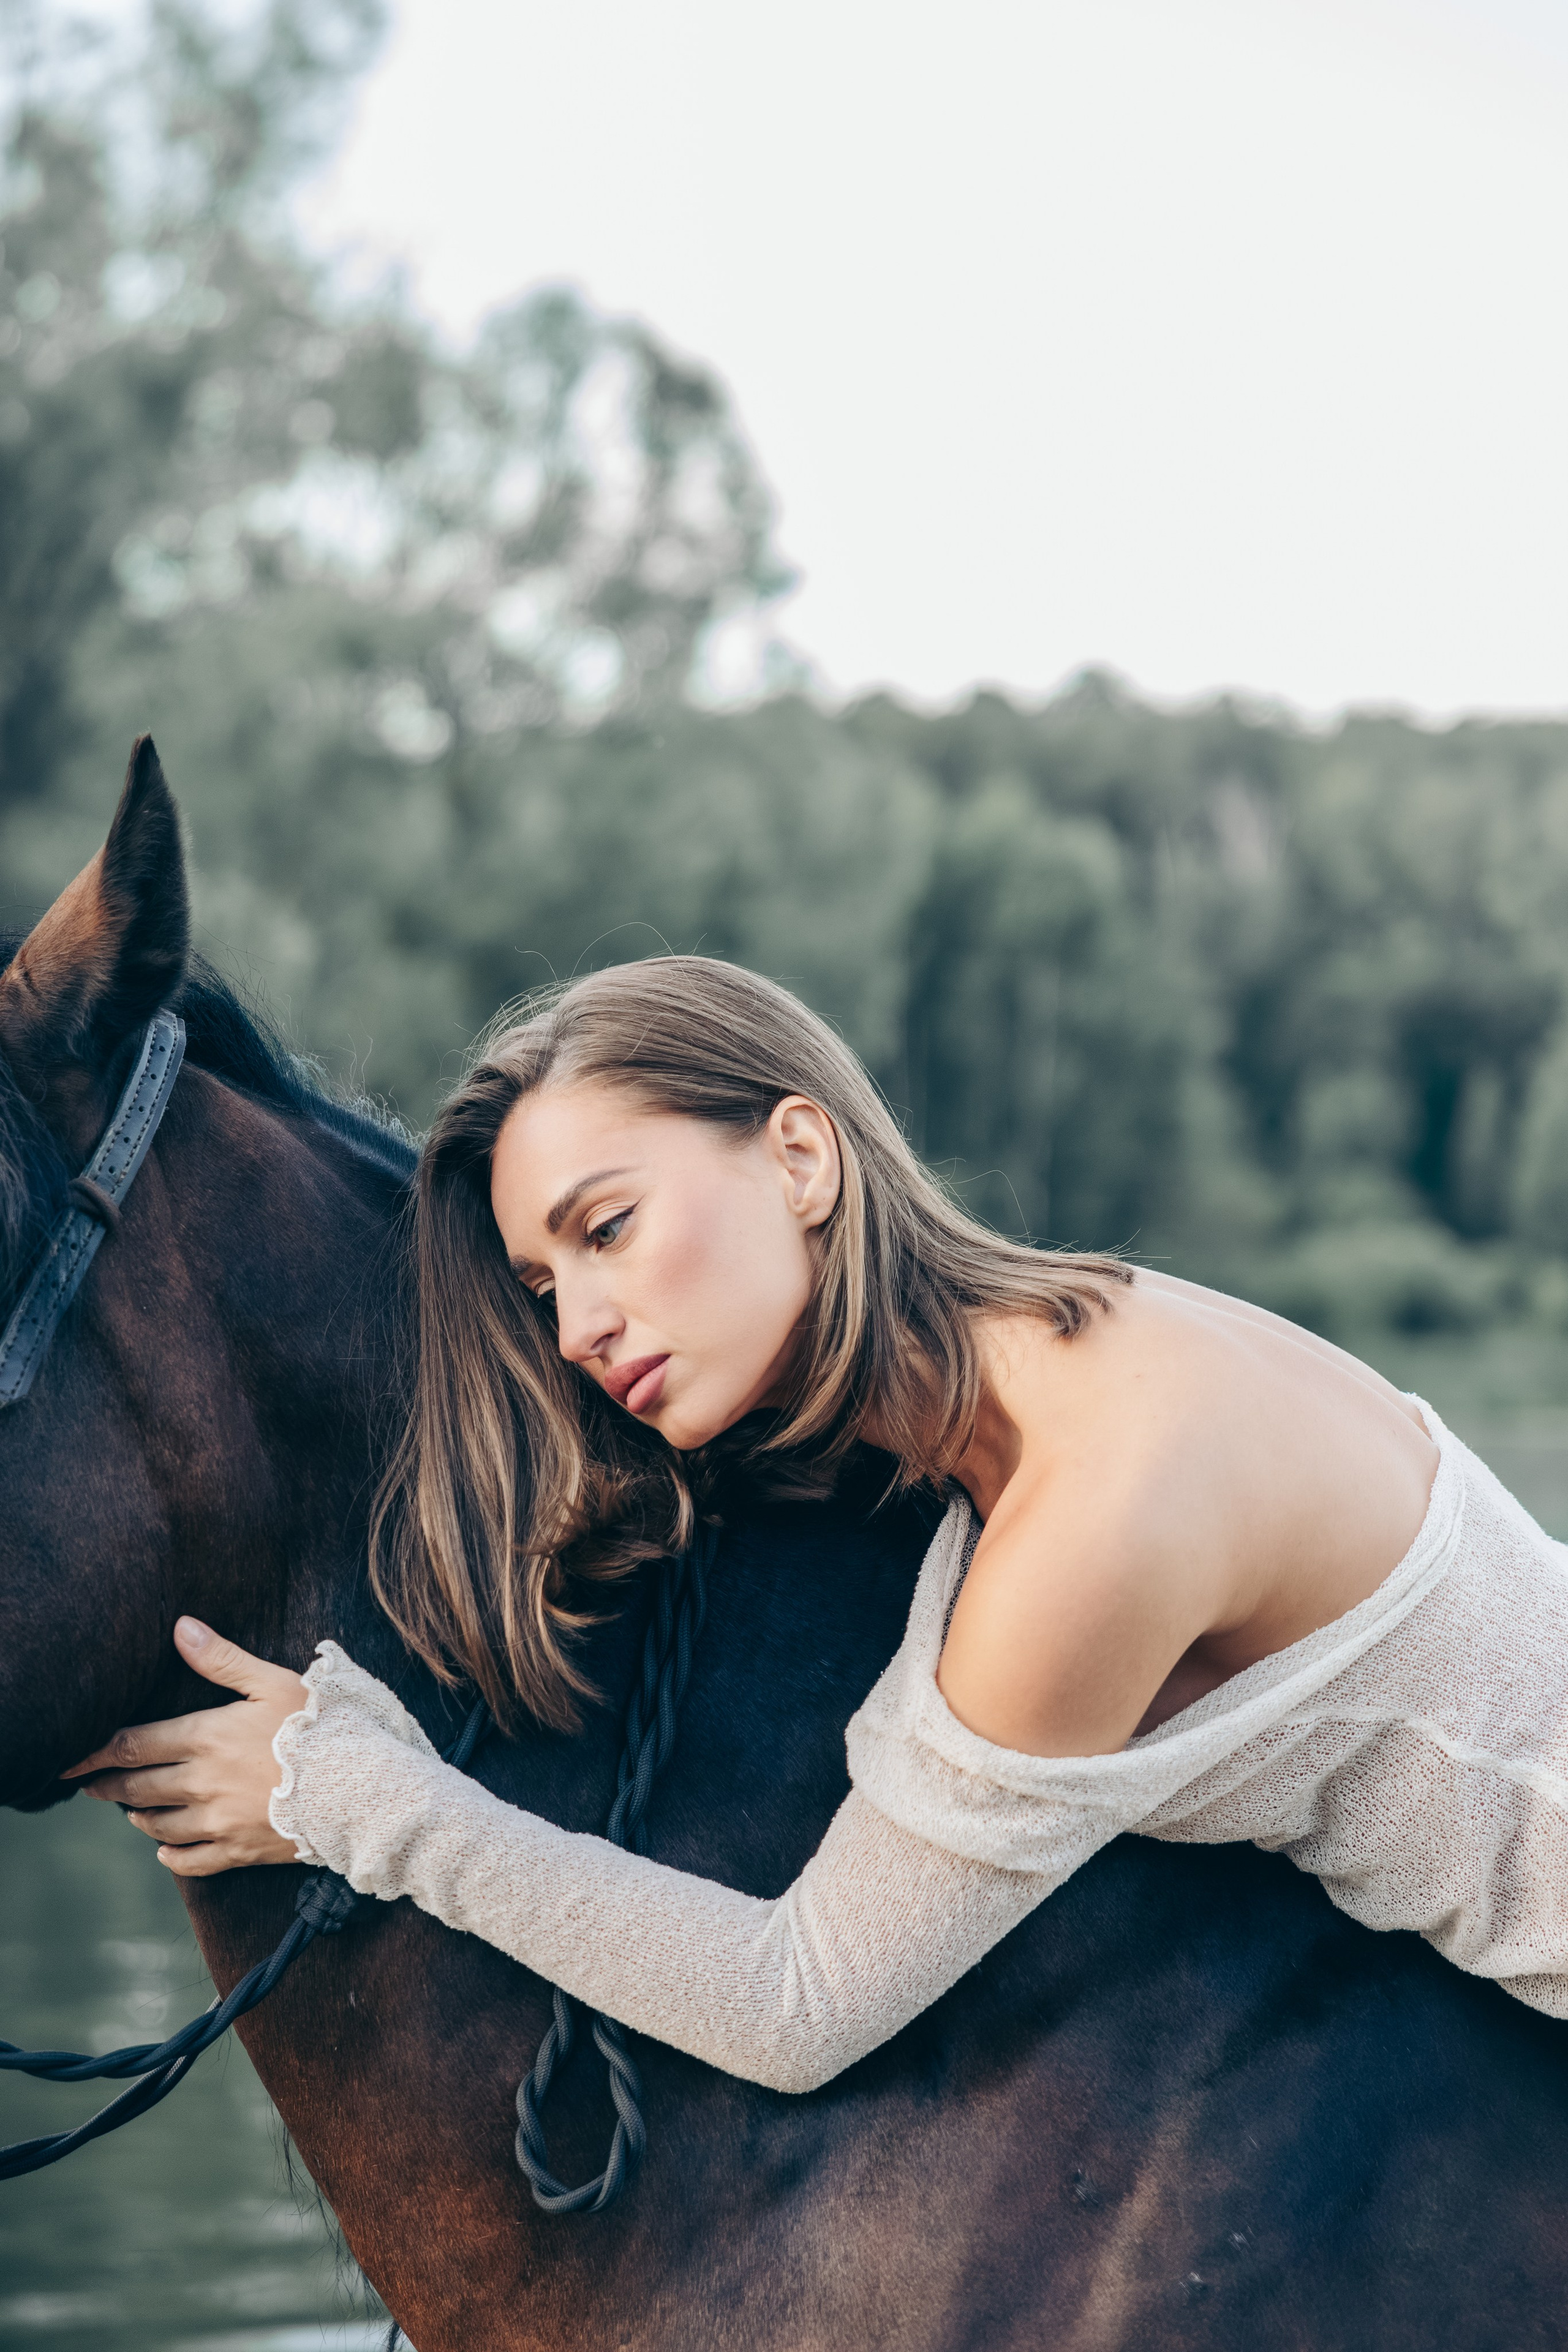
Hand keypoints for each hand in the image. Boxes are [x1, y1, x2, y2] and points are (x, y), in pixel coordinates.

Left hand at [64, 1619, 308, 1876]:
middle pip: (136, 1788)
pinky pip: (190, 1861)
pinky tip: (164, 1851)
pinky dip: (170, 1857)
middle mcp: (202, 1783)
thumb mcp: (274, 1680)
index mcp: (206, 1737)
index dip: (96, 1751)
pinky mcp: (238, 1850)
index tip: (72, 1757)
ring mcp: (218, 1821)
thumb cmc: (320, 1726)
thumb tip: (180, 1627)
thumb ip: (221, 1659)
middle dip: (108, 1785)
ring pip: (158, 1826)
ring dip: (138, 1816)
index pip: (133, 1745)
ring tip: (131, 1809)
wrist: (358, 1787)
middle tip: (91, 1784)